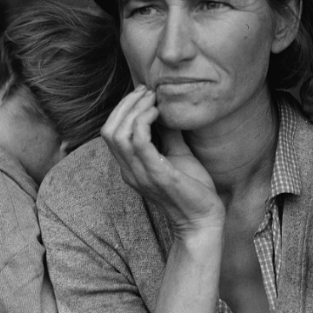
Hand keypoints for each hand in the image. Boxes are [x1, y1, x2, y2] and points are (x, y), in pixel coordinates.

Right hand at [101, 86, 224, 234]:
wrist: (203, 220)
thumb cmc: (192, 190)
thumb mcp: (178, 155)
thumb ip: (168, 134)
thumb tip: (167, 108)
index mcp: (131, 167)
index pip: (110, 132)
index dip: (122, 108)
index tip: (144, 94)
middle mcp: (129, 171)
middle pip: (108, 130)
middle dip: (125, 104)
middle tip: (147, 92)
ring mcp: (140, 174)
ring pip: (118, 134)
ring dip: (134, 109)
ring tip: (153, 99)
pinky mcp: (157, 175)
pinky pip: (139, 142)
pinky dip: (144, 121)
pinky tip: (159, 113)